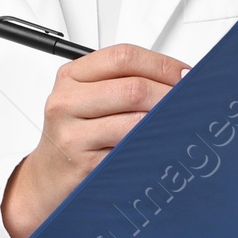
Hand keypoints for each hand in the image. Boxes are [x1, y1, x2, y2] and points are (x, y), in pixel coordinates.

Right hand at [2, 42, 187, 237]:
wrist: (47, 179)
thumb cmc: (74, 135)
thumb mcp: (85, 99)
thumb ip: (121, 81)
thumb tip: (178, 78)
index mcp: (70, 77)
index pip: (123, 57)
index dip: (162, 64)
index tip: (185, 75)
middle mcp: (66, 103)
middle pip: (133, 89)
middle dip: (170, 95)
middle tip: (191, 103)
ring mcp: (73, 136)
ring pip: (135, 122)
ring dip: (166, 123)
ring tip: (181, 124)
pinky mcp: (85, 166)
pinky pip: (130, 152)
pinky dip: (152, 148)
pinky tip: (162, 147)